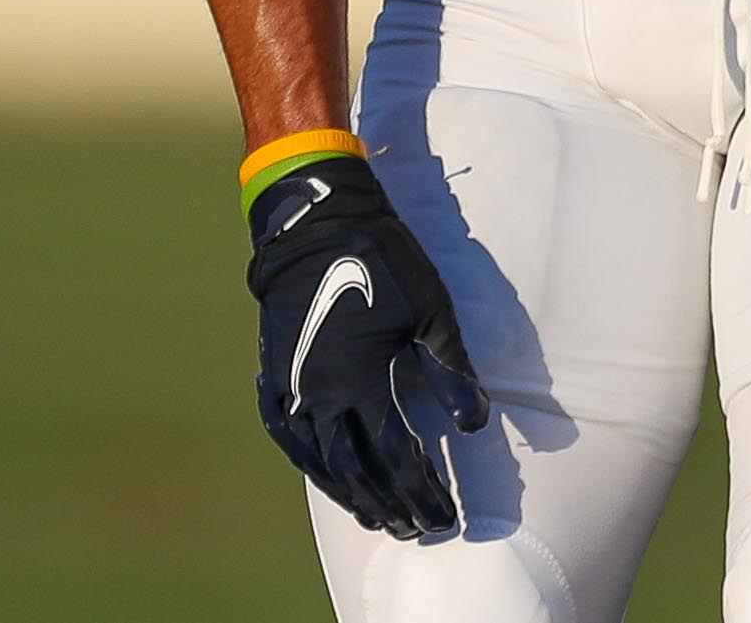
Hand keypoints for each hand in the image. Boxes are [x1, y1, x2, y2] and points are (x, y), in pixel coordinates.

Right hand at [246, 154, 490, 536]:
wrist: (315, 222)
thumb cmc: (382, 260)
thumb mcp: (430, 309)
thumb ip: (452, 370)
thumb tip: (476, 423)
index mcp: (360, 382)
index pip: (397, 458)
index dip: (423, 490)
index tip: (444, 516)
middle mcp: (320, 396)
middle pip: (357, 472)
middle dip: (391, 505)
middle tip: (417, 528)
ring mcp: (291, 388)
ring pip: (320, 462)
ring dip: (351, 495)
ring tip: (378, 517)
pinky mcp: (274, 375)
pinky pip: (289, 436)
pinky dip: (310, 464)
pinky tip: (326, 475)